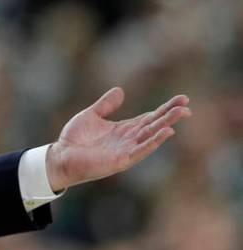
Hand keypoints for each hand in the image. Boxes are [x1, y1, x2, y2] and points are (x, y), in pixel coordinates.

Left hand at [46, 87, 190, 191]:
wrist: (61, 156)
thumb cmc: (75, 139)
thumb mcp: (91, 115)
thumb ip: (106, 104)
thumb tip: (120, 90)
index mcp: (124, 129)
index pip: (150, 117)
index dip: (165, 109)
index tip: (182, 99)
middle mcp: (129, 139)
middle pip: (154, 125)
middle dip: (171, 115)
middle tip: (187, 106)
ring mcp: (127, 150)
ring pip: (151, 135)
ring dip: (166, 125)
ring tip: (181, 113)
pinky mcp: (121, 160)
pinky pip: (141, 149)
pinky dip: (154, 141)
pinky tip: (167, 132)